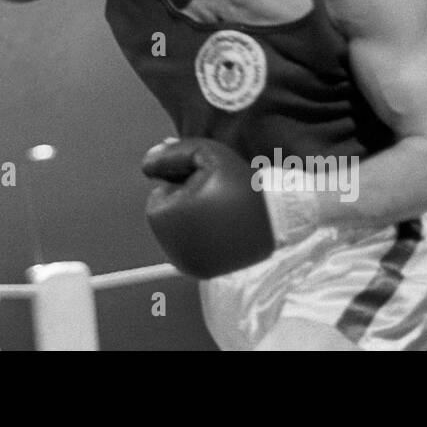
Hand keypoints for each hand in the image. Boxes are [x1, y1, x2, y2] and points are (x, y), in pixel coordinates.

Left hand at [142, 137, 277, 278]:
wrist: (280, 216)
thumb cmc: (241, 182)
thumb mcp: (206, 154)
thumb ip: (172, 154)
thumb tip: (146, 165)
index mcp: (167, 219)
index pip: (159, 194)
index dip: (182, 184)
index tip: (209, 186)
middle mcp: (172, 248)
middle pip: (166, 214)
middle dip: (185, 202)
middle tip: (217, 200)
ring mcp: (187, 264)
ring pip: (178, 231)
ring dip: (193, 219)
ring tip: (222, 214)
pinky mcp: (201, 272)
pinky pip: (191, 246)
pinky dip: (203, 237)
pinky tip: (224, 229)